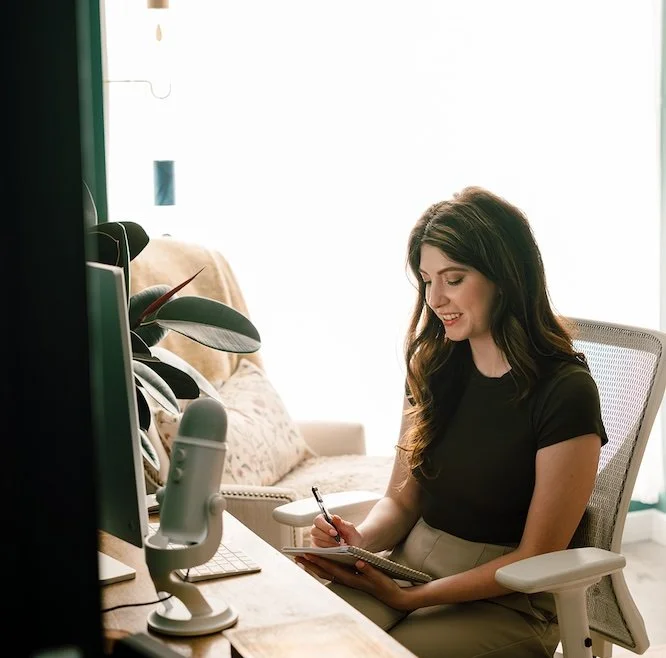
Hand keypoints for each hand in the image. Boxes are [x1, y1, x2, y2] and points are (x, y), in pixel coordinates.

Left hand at [295, 554, 415, 610]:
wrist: (392, 596)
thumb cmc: (385, 585)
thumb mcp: (379, 576)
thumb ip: (368, 569)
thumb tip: (358, 562)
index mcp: (351, 578)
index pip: (331, 568)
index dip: (319, 560)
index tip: (308, 554)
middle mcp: (347, 580)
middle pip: (324, 571)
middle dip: (310, 564)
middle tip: (296, 556)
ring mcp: (347, 580)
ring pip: (326, 573)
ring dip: (314, 566)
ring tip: (302, 559)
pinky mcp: (350, 579)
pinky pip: (332, 573)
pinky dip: (322, 567)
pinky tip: (317, 563)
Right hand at [310, 513, 362, 547]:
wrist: (355, 549)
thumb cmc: (352, 537)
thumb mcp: (351, 530)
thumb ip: (343, 523)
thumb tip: (335, 517)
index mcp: (326, 520)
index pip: (318, 520)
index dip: (325, 526)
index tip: (335, 532)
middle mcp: (319, 528)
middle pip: (314, 531)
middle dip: (326, 537)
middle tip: (337, 541)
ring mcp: (317, 539)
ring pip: (316, 541)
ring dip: (327, 544)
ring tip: (338, 546)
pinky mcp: (317, 549)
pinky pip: (317, 550)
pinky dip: (326, 550)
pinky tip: (334, 550)